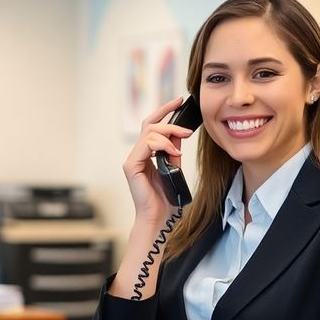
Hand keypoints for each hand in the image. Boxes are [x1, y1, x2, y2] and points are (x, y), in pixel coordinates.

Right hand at [123, 96, 194, 223]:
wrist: (160, 218)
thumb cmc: (166, 199)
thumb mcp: (175, 168)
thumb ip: (173, 151)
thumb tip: (179, 134)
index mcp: (146, 154)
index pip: (152, 126)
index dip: (164, 111)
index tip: (179, 101)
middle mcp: (137, 154)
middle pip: (150, 125)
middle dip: (169, 121)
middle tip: (187, 129)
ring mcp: (132, 160)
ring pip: (149, 133)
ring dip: (168, 135)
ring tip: (181, 146)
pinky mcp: (131, 166)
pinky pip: (146, 145)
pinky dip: (161, 145)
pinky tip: (172, 152)